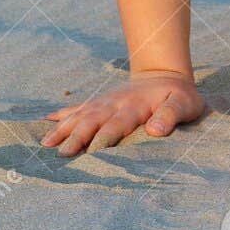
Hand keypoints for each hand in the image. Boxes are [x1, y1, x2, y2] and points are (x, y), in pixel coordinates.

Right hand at [42, 71, 206, 156]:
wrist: (166, 75)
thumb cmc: (179, 96)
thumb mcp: (184, 104)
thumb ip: (171, 115)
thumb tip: (156, 131)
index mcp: (135, 107)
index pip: (116, 125)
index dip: (103, 139)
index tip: (90, 153)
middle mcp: (115, 103)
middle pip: (92, 121)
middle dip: (76, 137)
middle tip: (61, 154)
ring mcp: (105, 101)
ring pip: (80, 115)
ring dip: (63, 128)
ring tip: (44, 144)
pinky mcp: (99, 101)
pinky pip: (78, 107)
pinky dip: (62, 114)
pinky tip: (45, 121)